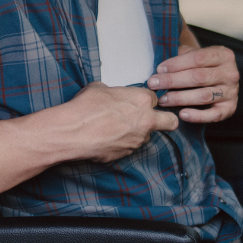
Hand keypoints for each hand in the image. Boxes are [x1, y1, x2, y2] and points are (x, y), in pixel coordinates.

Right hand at [55, 82, 179, 162]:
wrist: (72, 132)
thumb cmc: (85, 107)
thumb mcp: (100, 88)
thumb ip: (115, 92)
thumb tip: (113, 96)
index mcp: (141, 99)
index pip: (155, 98)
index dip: (146, 100)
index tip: (140, 101)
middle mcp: (146, 121)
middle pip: (170, 122)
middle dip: (167, 120)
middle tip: (154, 119)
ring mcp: (138, 140)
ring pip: (146, 136)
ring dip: (137, 132)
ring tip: (115, 128)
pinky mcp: (127, 154)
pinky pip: (130, 146)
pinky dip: (122, 143)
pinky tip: (106, 138)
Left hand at [148, 44, 238, 122]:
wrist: (220, 79)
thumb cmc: (202, 66)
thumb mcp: (195, 54)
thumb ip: (181, 55)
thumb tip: (161, 66)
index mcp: (223, 54)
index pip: (197, 58)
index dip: (176, 64)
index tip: (159, 69)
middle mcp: (231, 73)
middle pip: (198, 77)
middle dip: (173, 81)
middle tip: (154, 84)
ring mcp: (232, 91)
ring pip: (203, 96)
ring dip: (180, 98)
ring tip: (163, 99)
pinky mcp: (230, 108)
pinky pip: (213, 115)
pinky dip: (197, 116)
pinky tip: (182, 114)